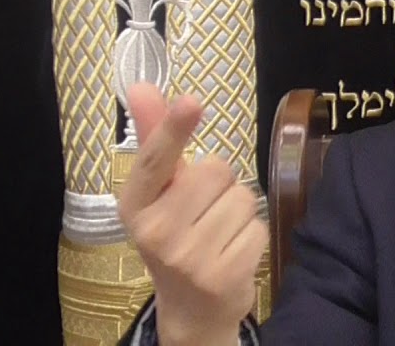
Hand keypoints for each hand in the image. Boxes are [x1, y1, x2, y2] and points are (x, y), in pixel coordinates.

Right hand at [116, 83, 266, 345]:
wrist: (191, 309)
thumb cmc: (175, 235)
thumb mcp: (159, 192)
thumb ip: (155, 138)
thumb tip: (142, 85)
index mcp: (135, 206)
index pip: (156, 160)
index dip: (173, 128)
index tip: (190, 101)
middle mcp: (156, 232)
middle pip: (217, 170)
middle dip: (220, 184)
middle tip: (203, 211)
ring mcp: (189, 257)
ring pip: (242, 197)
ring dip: (238, 210)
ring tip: (217, 233)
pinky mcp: (224, 274)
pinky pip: (259, 225)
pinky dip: (252, 235)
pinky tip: (231, 252)